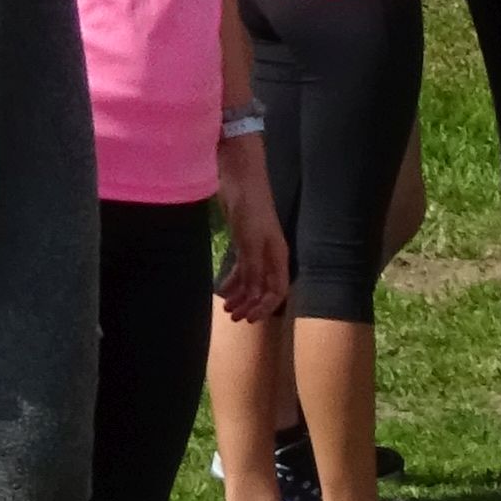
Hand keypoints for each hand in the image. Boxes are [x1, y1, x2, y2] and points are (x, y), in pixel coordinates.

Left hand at [215, 150, 287, 326]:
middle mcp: (270, 257)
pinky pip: (241, 269)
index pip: (277, 291)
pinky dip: (233, 280)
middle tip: (232, 317)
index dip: (265, 308)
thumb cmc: (251, 211)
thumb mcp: (251, 242)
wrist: (241, 181)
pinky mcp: (243, 242)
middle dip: (250, 305)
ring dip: (240, 295)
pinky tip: (222, 288)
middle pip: (263, 289)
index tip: (249, 320)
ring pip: (251, 280)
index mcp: (278, 257)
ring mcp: (256, 250)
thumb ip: (253, 269)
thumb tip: (254, 294)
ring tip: (226, 307)